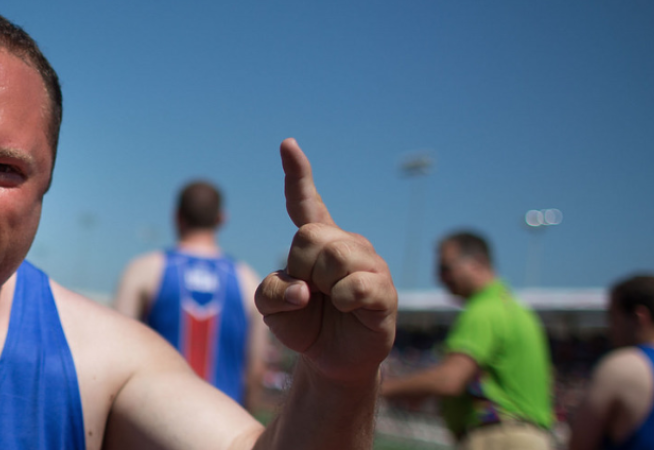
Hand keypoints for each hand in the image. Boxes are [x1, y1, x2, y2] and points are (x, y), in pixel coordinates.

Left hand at [255, 138, 397, 382]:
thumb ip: (270, 292)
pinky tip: (346, 308)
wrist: (330, 361)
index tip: (287, 144)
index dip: (297, 174)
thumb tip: (302, 289)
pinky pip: (356, 285)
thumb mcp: (270, 309)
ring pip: (333, 256)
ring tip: (329, 302)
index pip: (305, 202)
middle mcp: (346, 245)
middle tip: (309, 292)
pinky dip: (342, 300)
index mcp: (317, 242)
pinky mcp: (383, 291)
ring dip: (321, 286)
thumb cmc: (303, 325)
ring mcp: (369, 265)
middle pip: (310, 235)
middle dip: (299, 267)